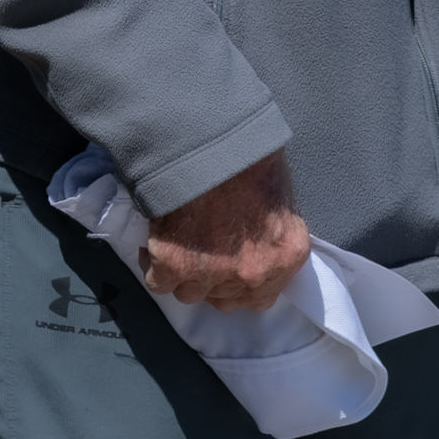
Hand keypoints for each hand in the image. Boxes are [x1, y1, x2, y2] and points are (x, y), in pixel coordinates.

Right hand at [140, 149, 307, 314]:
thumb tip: (252, 242)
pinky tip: (155, 242)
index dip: (239, 284)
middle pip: (223, 299)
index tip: (228, 267)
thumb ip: (269, 234)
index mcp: (286, 256)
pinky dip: (153, 265)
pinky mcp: (174, 266)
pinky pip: (158, 283)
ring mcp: (213, 274)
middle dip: (211, 281)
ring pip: (189, 294)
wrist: (212, 139)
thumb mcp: (279, 199)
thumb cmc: (250, 155)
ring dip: (181, 275)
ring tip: (175, 245)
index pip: (261, 298)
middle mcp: (253, 273)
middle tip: (200, 253)